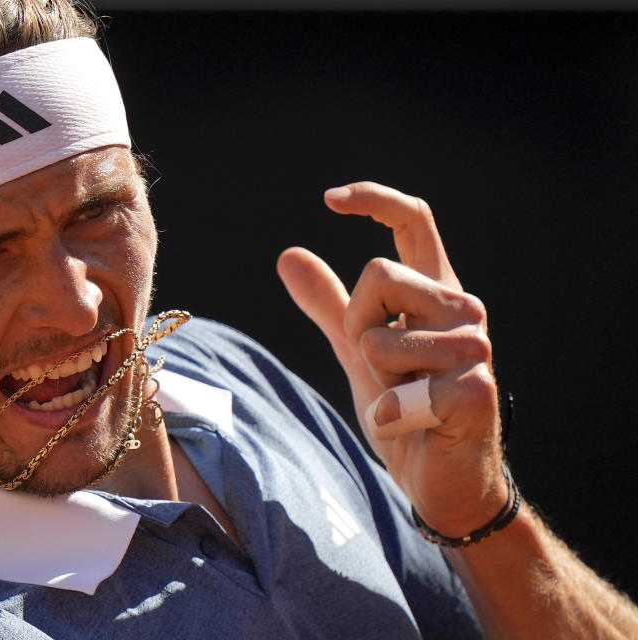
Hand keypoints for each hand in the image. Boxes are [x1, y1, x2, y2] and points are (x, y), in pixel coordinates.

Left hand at [277, 181, 506, 535]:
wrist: (441, 479)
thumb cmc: (406, 409)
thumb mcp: (358, 350)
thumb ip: (328, 304)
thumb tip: (288, 254)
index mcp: (436, 291)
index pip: (414, 221)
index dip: (374, 199)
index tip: (329, 199)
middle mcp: (463, 308)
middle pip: (378, 274)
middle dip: (357, 326)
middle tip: (385, 370)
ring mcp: (474, 348)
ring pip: (378, 338)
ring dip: (377, 383)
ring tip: (409, 402)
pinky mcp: (474, 391)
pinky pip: (395, 393)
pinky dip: (388, 420)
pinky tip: (414, 429)